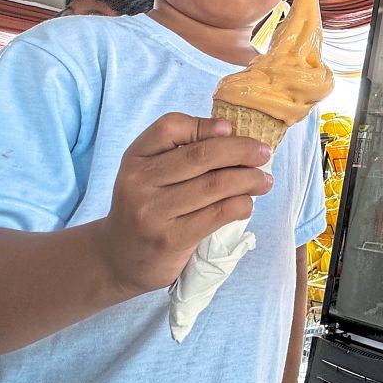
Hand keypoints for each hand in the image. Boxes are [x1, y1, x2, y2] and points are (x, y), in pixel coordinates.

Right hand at [95, 113, 273, 296]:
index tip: (231, 128)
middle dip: (241, 150)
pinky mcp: (170, 239)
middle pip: (201, 155)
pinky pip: (217, 214)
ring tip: (265, 181)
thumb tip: (228, 130)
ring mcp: (153, 212)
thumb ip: (180, 149)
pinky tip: (247, 204)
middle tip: (264, 153)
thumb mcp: (149, 172)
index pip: (170, 127)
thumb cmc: (147, 207)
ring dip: (250, 179)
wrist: (118, 258)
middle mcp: (139, 182)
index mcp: (135, 158)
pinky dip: (241, 205)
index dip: (205, 124)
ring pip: (215, 185)